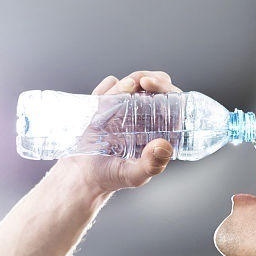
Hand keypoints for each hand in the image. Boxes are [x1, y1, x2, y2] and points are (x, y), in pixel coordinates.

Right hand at [57, 71, 181, 193]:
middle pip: (155, 85)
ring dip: (128, 82)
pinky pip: (109, 86)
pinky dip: (108, 87)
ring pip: (133, 82)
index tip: (152, 86)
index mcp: (159, 129)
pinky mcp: (105, 105)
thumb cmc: (112, 177)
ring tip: (121, 91)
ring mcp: (125, 108)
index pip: (172, 102)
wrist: (83, 176)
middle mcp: (145, 116)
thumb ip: (151, 165)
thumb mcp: (134, 175)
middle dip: (149, 78)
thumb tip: (163, 145)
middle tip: (140, 82)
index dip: (167, 89)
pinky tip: (102, 101)